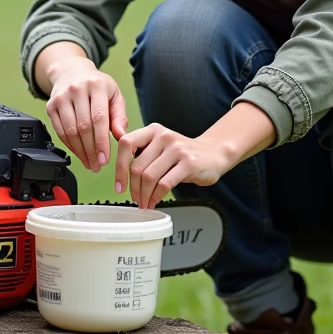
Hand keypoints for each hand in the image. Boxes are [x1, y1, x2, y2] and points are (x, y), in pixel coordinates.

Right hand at [45, 56, 128, 172]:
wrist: (72, 72)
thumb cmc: (97, 86)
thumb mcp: (114, 95)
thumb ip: (120, 116)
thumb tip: (121, 136)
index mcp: (97, 86)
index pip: (99, 118)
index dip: (101, 141)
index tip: (104, 159)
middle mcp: (77, 89)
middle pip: (83, 127)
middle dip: (91, 151)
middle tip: (97, 165)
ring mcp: (61, 97)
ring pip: (70, 131)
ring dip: (80, 152)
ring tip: (89, 163)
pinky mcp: (50, 105)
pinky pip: (59, 131)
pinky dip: (69, 146)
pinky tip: (78, 153)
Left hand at [113, 123, 232, 208]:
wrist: (214, 153)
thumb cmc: (182, 154)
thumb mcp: (160, 146)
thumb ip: (141, 152)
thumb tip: (119, 170)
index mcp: (152, 130)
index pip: (126, 144)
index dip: (119, 167)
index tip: (118, 185)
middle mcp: (164, 136)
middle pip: (137, 166)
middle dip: (133, 188)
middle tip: (135, 199)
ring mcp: (177, 149)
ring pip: (149, 177)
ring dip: (144, 195)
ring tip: (144, 203)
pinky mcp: (189, 163)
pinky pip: (165, 184)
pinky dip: (156, 197)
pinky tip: (155, 201)